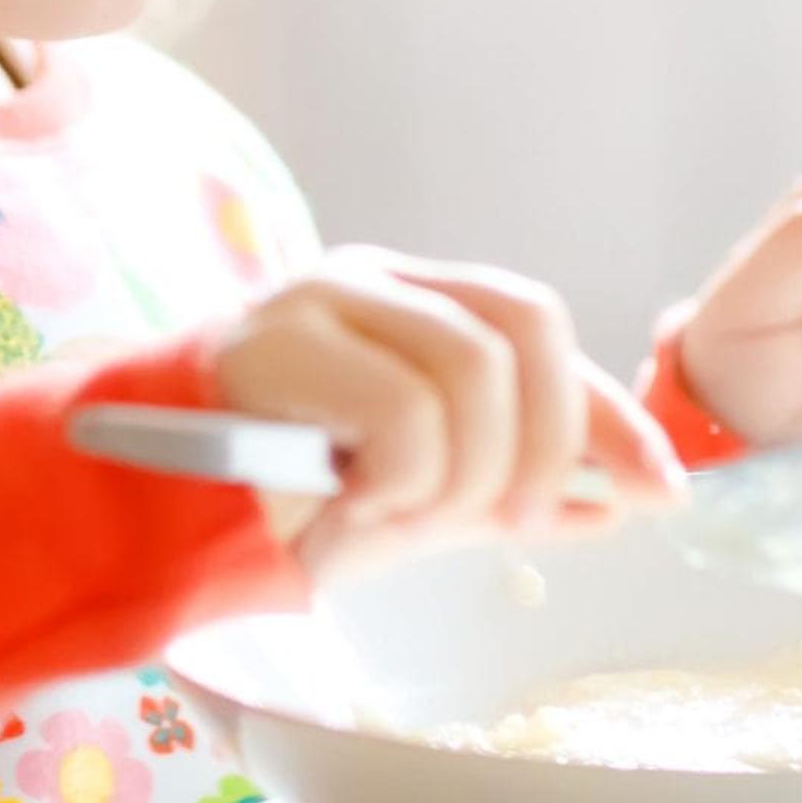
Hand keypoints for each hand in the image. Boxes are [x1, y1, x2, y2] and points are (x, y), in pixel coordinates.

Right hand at [210, 248, 687, 579]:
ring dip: (457, 475)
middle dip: (545, 442)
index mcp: (414, 302)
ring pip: (470, 371)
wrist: (139, 507)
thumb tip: (630, 502)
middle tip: (505, 522)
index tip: (661, 492)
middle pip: (522, 324)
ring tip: (394, 516)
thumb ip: (513, 491)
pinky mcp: (277, 340)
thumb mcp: (420, 497)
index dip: (613, 412)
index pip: (540, 330)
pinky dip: (400, 481)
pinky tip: (349, 505)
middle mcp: (373, 280)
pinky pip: (403, 410)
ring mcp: (322, 299)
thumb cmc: (273, 496)